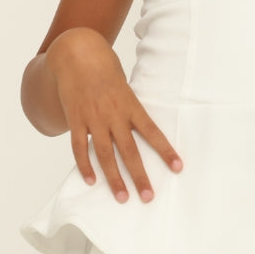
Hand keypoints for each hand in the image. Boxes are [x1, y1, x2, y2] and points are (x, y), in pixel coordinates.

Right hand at [48, 28, 183, 202]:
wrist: (77, 55)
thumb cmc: (105, 72)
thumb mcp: (126, 88)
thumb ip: (133, 111)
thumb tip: (145, 132)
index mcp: (130, 106)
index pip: (153, 132)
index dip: (165, 150)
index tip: (178, 167)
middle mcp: (113, 115)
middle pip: (129, 151)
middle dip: (139, 176)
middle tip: (148, 197)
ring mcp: (93, 119)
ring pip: (105, 154)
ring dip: (114, 178)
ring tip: (122, 198)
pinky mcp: (76, 120)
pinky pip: (80, 147)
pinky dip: (85, 165)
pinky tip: (91, 181)